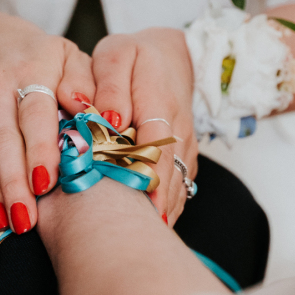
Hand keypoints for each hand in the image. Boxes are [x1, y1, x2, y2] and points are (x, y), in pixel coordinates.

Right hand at [0, 12, 93, 234]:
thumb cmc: (49, 64)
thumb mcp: (75, 62)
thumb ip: (89, 88)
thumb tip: (96, 115)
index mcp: (32, 66)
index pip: (35, 114)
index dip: (39, 150)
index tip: (46, 185)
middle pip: (1, 139)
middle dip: (13, 183)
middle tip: (25, 221)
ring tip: (6, 224)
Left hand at [91, 28, 197, 225]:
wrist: (175, 57)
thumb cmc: (136, 57)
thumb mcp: (117, 55)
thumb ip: (111, 86)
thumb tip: (109, 120)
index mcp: (158, 101)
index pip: (152, 143)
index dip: (140, 174)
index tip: (128, 202)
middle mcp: (177, 129)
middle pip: (165, 172)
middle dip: (149, 203)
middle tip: (130, 233)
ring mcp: (185, 147)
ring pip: (175, 185)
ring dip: (159, 211)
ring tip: (139, 239)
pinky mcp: (185, 160)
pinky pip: (178, 189)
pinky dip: (165, 209)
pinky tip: (148, 230)